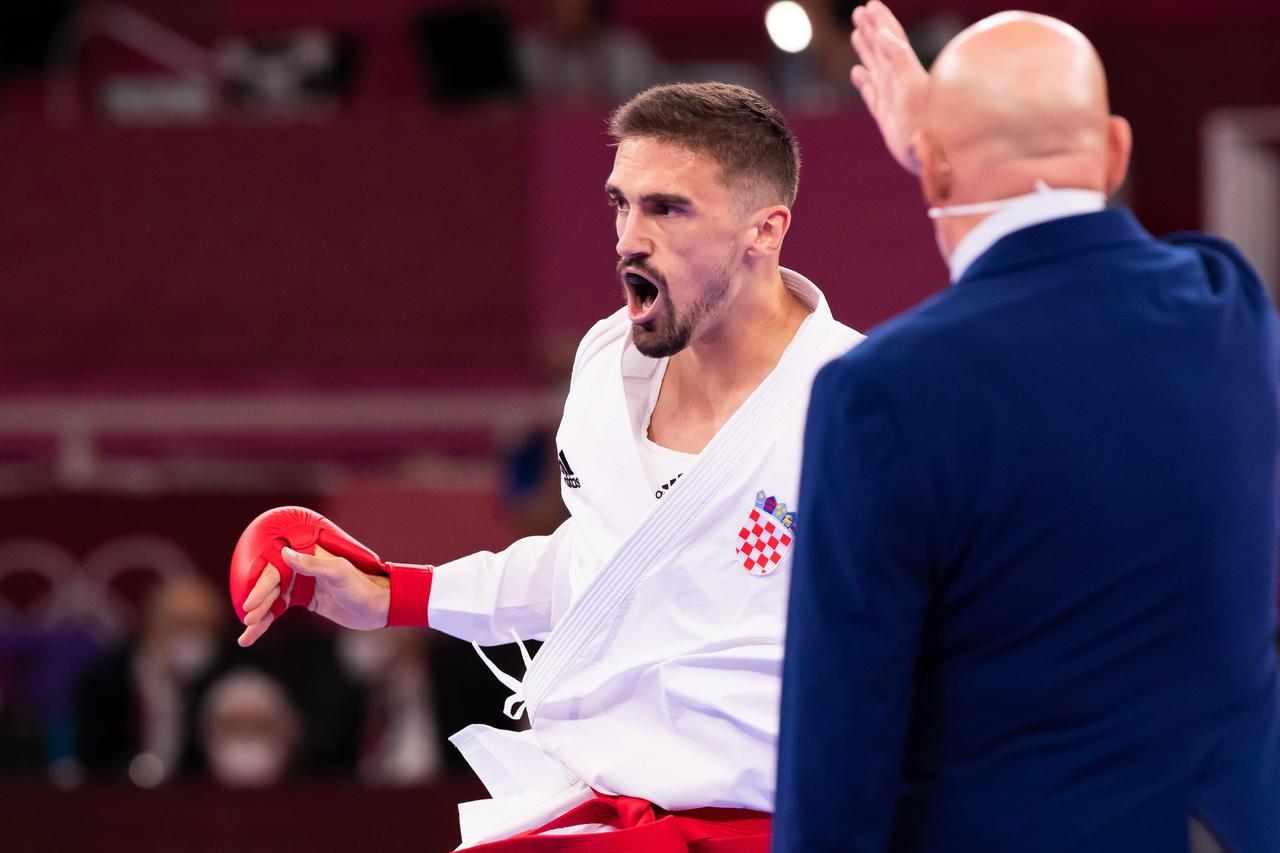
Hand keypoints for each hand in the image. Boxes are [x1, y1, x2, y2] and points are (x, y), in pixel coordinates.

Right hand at [238, 546, 390, 645]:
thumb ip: (312, 564)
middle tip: (249, 619)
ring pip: (271, 600)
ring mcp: (300, 585)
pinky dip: (265, 622)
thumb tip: (284, 553)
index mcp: (306, 555)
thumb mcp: (338, 573)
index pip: (276, 570)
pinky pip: (278, 610)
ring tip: (247, 634)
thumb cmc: (360, 586)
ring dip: (258, 616)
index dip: (261, 586)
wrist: (377, 606)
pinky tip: (252, 636)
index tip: (251, 603)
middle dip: (257, 603)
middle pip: (270, 585)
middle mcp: (300, 568)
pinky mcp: (303, 600)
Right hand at [850, 1, 929, 175]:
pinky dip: (863, 81)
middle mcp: (899, 81)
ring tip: (856, 34)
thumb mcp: (910, 86)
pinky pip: (871, 93)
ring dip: (866, 50)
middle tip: (858, 12)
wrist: (933, 154)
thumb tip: (881, 33)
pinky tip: (857, 73)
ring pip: (875, 67)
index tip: (869, 4)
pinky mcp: (886, 116)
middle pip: (882, 48)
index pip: (891, 38)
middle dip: (870, 29)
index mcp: (905, 70)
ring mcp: (892, 98)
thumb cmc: (927, 122)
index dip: (880, 20)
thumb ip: (899, 59)